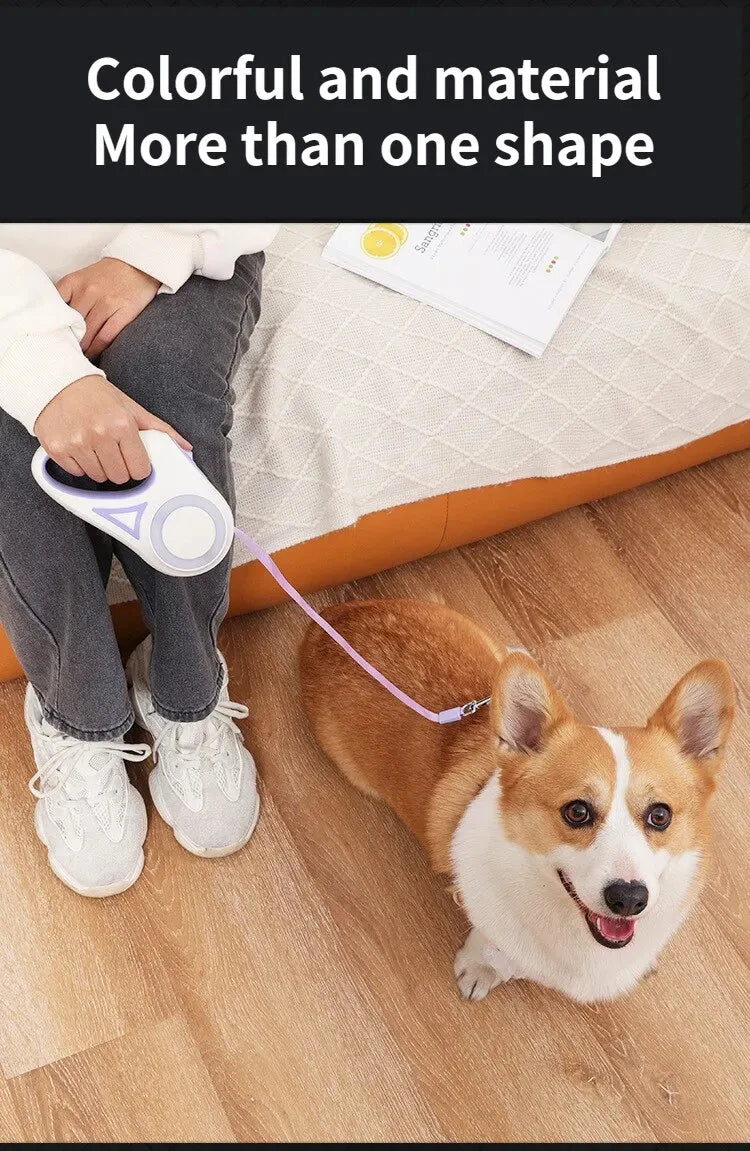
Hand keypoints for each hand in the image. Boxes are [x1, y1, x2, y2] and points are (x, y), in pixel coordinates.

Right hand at [34, 375, 191, 483]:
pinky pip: (75, 473)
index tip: (132, 458)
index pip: (140, 470)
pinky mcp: (56, 448)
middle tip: (112, 450)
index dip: (137, 466)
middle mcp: (99, 434)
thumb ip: (159, 430)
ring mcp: (76, 442)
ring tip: (94, 445)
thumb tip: (186, 448)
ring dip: (98, 467)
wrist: (57, 381)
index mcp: (122, 425)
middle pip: (119, 477)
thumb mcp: (131, 408)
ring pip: (97, 477)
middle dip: (118, 468)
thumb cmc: (98, 395)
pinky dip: (79, 464)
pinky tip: (78, 445)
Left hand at [56, 258, 159, 359]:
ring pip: (87, 334)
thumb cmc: (108, 275)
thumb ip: (68, 295)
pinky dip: (97, 349)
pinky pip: (105, 337)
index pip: (55, 308)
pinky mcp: (123, 312)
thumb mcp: (81, 278)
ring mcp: (106, 302)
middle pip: (72, 325)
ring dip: (82, 349)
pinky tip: (93, 354)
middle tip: (66, 352)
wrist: (137, 265)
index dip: (53, 326)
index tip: (53, 337)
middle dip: (68, 340)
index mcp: (74, 282)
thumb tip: (57, 321)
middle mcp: (88, 292)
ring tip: (79, 356)